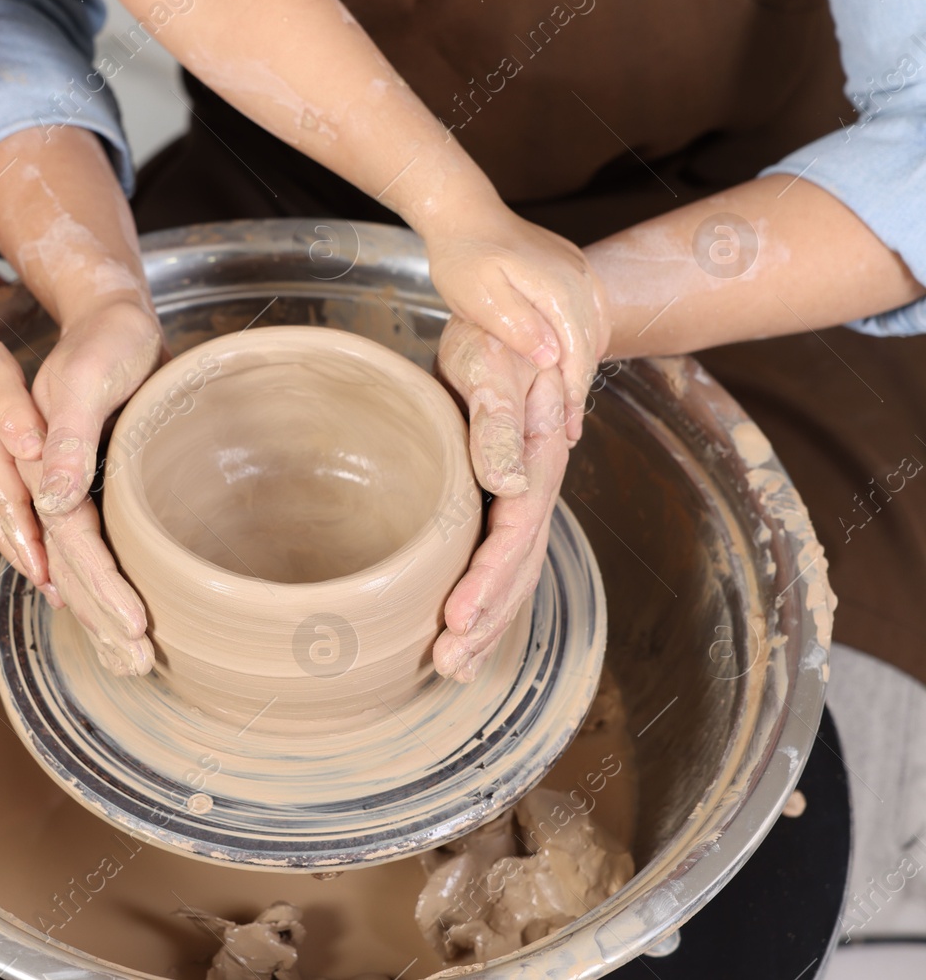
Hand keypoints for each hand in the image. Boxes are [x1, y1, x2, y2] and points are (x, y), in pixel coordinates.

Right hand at [0, 323, 49, 587]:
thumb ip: (13, 411)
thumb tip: (31, 446)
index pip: (15, 506)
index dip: (32, 541)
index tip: (49, 573)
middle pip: (12, 532)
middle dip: (38, 568)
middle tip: (65, 601)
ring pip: (7, 533)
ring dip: (31, 565)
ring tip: (61, 597)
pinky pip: (6, 524)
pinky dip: (23, 549)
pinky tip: (44, 567)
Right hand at [22, 297, 164, 675]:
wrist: (70, 326)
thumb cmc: (101, 340)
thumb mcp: (82, 379)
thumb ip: (64, 436)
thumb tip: (54, 499)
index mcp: (38, 470)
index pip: (73, 545)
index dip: (103, 587)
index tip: (135, 625)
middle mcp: (41, 490)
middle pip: (70, 569)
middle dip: (103, 620)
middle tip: (140, 666)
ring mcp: (53, 495)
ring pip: (72, 569)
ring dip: (99, 615)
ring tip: (129, 658)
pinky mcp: (73, 490)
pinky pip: (80, 552)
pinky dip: (95, 587)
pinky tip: (110, 612)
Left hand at [427, 209, 609, 443]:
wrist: (463, 213)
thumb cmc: (462, 256)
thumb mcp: (479, 296)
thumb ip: (517, 326)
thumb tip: (552, 358)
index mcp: (560, 289)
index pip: (577, 354)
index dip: (573, 395)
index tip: (568, 429)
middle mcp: (579, 279)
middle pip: (591, 345)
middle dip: (581, 389)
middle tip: (570, 430)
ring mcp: (579, 270)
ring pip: (594, 329)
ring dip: (584, 366)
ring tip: (569, 403)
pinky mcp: (572, 267)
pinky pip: (590, 311)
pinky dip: (584, 341)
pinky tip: (570, 360)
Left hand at [433, 318, 571, 681]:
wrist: (512, 320)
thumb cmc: (498, 337)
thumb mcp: (495, 366)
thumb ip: (501, 422)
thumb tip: (509, 481)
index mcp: (538, 460)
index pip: (516, 534)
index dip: (489, 581)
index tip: (456, 618)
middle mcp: (534, 487)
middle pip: (518, 567)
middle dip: (487, 620)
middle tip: (449, 663)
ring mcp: (519, 497)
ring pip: (511, 572)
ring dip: (486, 622)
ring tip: (452, 667)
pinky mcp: (498, 498)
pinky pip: (497, 559)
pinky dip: (482, 599)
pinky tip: (459, 632)